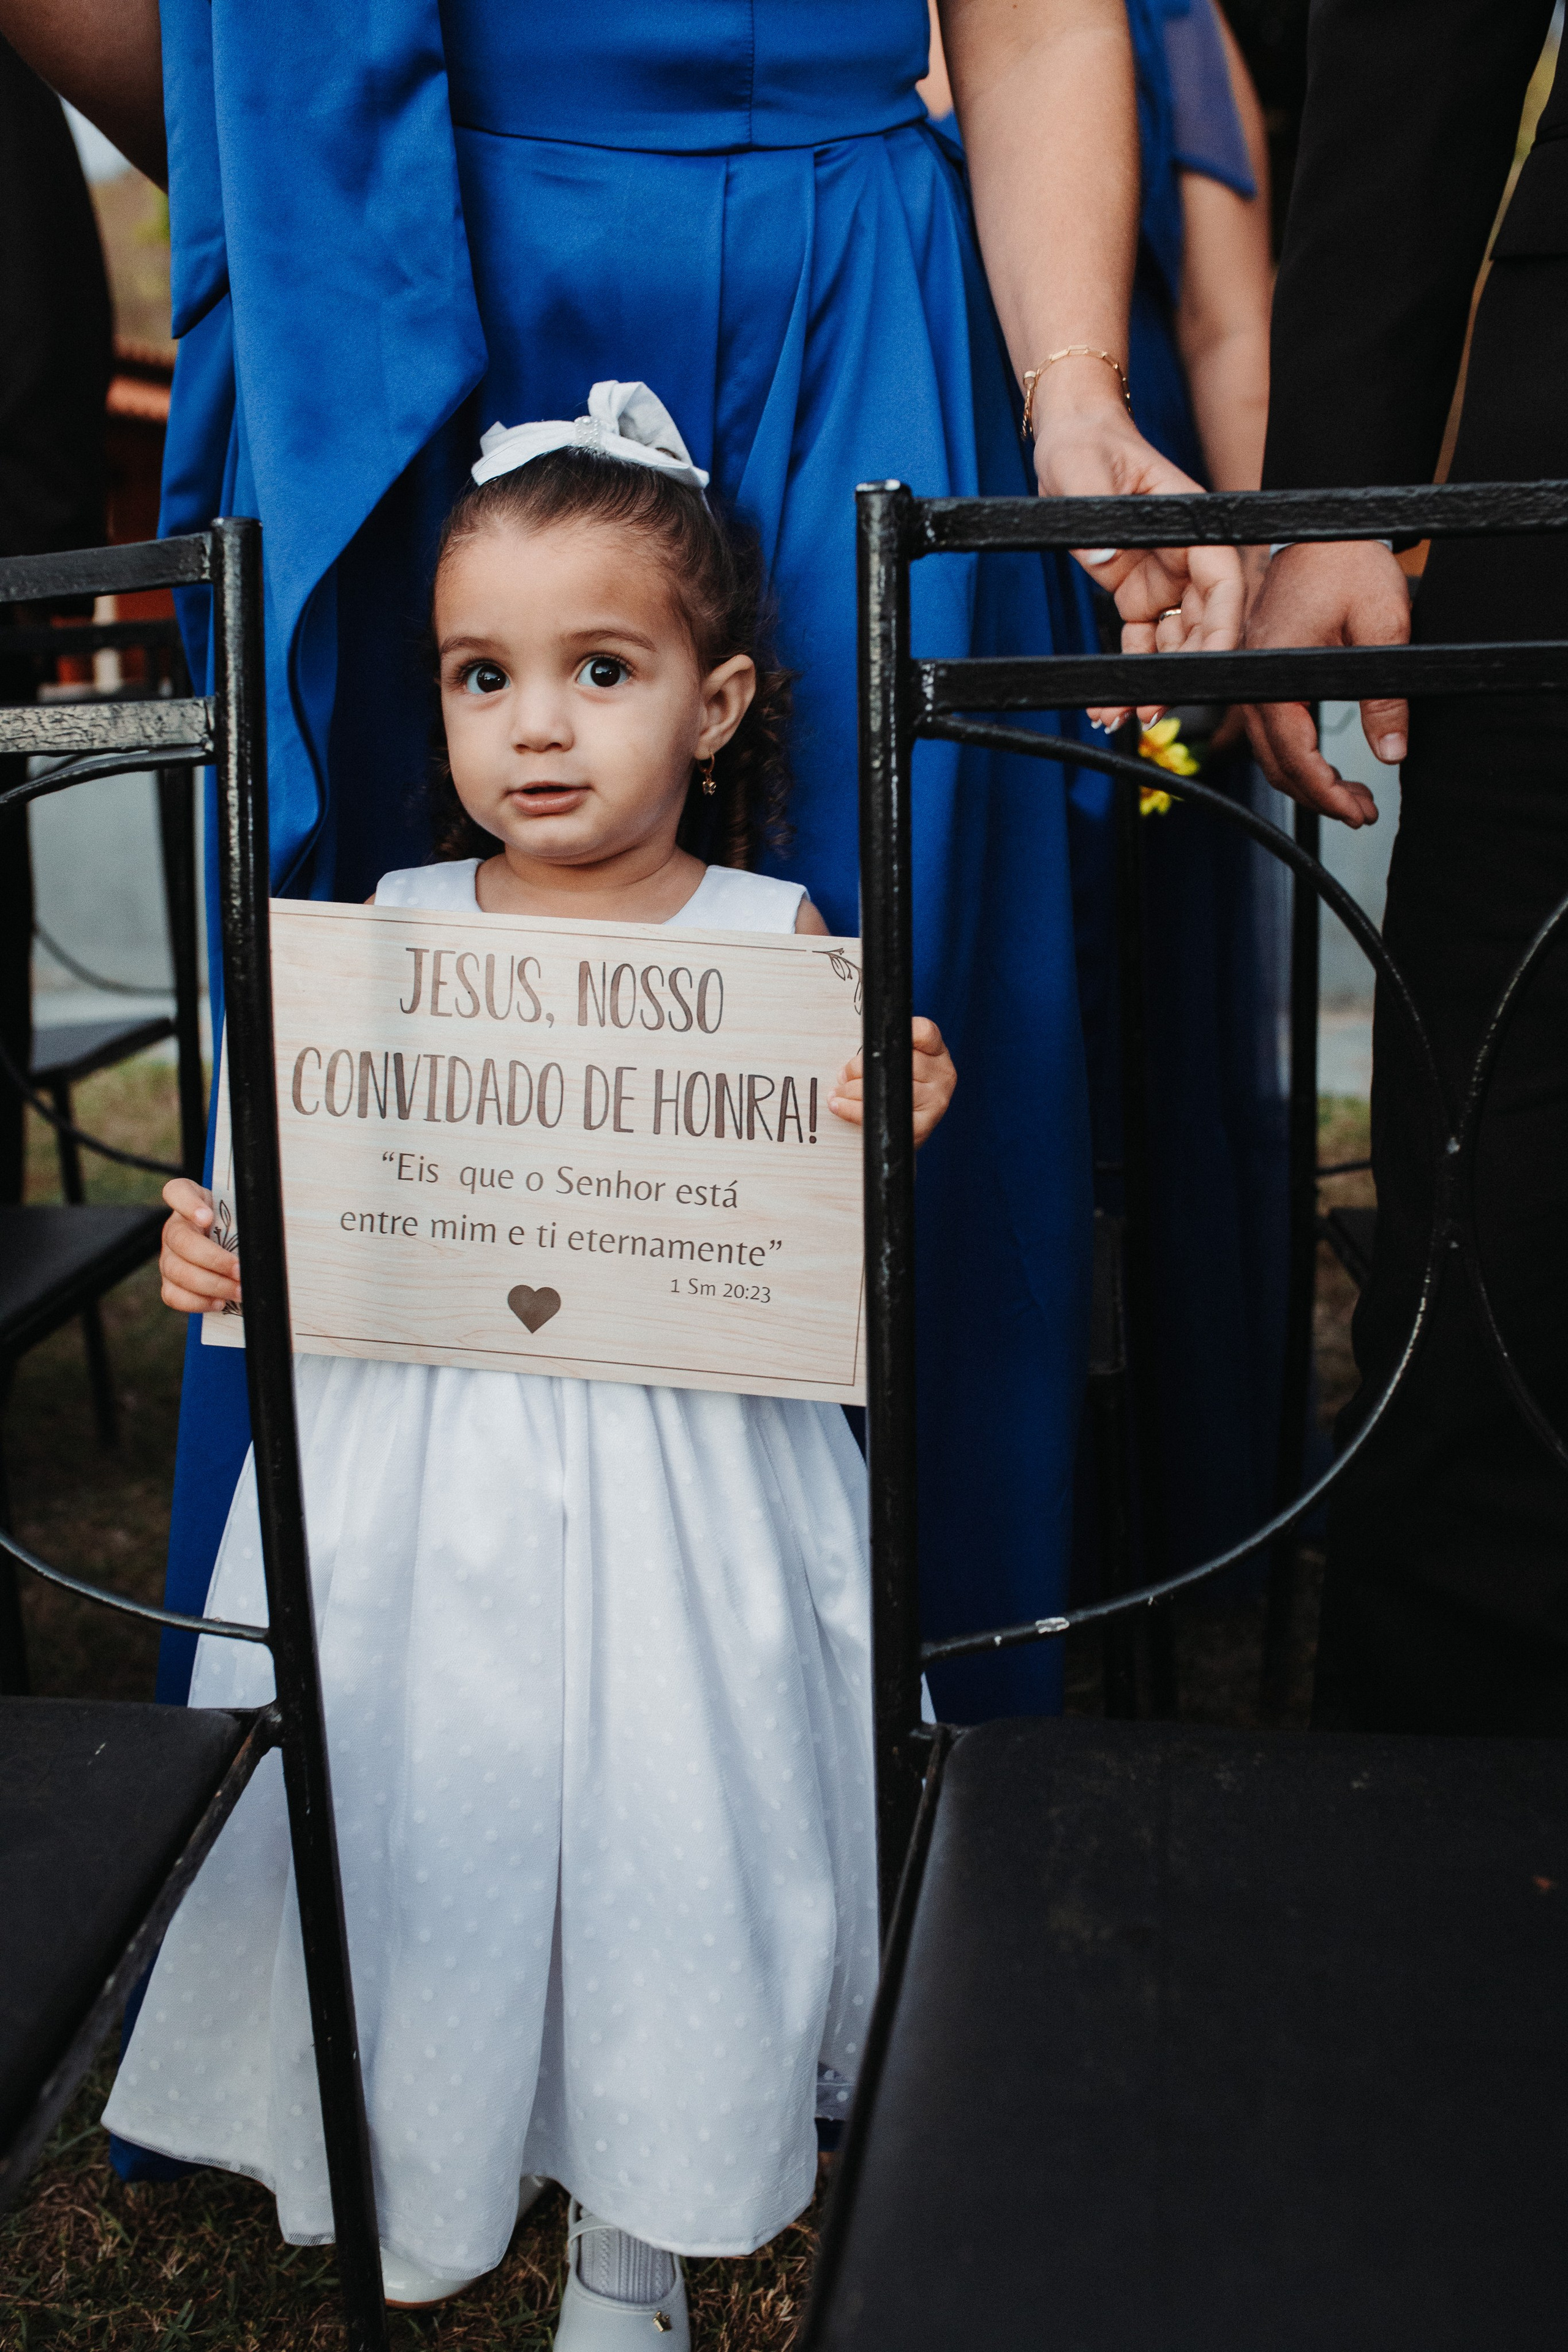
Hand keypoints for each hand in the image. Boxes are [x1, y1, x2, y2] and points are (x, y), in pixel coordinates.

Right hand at [160, 1177, 240, 1313]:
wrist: (228, 1247)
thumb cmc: (235, 1228)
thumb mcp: (240, 1214)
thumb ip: (244, 1215)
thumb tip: (263, 1235)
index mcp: (190, 1204)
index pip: (177, 1191)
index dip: (188, 1204)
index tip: (207, 1217)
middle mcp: (175, 1228)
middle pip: (181, 1241)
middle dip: (214, 1259)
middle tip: (240, 1270)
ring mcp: (169, 1256)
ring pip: (177, 1271)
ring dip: (212, 1284)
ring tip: (238, 1290)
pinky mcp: (170, 1282)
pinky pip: (173, 1295)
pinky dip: (198, 1301)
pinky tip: (219, 1302)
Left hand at [830, 1018, 956, 1147]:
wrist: (905, 1133)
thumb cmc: (900, 1091)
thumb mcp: (902, 1064)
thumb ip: (885, 1053)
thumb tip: (849, 1065)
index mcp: (937, 1054)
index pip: (924, 1032)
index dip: (898, 1033)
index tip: (875, 1042)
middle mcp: (942, 1076)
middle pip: (897, 1060)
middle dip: (859, 1067)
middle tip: (843, 1075)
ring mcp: (935, 1101)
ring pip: (887, 1087)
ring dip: (851, 1089)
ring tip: (839, 1092)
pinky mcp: (922, 1127)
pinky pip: (881, 1114)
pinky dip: (852, 1110)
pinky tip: (840, 1106)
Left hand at [1031, 379, 1244, 727]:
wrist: (1069, 441)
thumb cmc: (1084, 445)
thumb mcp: (1083, 473)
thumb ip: (1099, 519)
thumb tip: (1106, 564)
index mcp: (1190, 523)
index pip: (1223, 580)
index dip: (1222, 626)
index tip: (1209, 664)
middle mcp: (1186, 556)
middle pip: (1205, 622)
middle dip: (1187, 669)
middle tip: (1155, 707)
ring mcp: (1164, 579)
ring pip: (1176, 641)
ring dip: (1157, 681)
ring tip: (1123, 716)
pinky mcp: (1137, 594)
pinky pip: (1143, 642)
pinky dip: (1132, 673)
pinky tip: (1112, 703)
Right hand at [1242, 542, 1410, 827]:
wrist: (1324, 529)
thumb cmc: (1348, 565)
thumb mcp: (1382, 627)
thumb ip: (1385, 694)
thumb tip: (1392, 752)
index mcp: (1275, 671)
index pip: (1295, 754)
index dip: (1327, 793)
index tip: (1360, 811)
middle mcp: (1253, 679)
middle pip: (1275, 762)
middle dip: (1318, 796)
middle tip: (1362, 812)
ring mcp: (1251, 675)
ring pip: (1269, 751)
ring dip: (1306, 779)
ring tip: (1350, 796)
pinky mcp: (1259, 670)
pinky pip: (1270, 727)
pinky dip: (1295, 753)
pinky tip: (1322, 761)